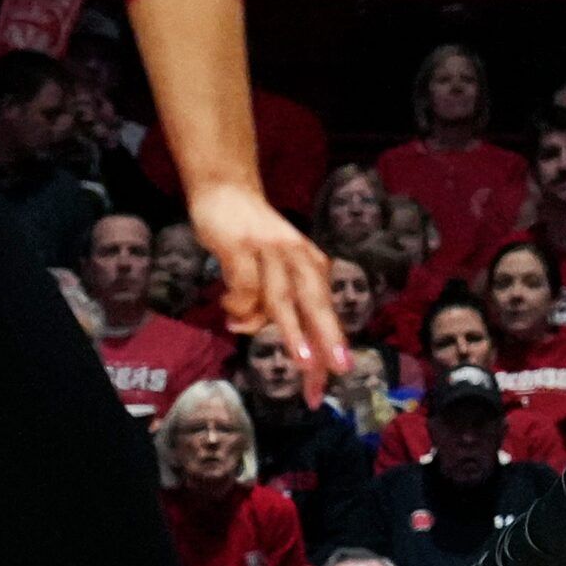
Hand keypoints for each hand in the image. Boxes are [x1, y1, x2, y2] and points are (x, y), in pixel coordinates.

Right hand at [188, 184, 349, 402]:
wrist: (226, 190)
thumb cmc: (253, 241)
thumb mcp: (272, 271)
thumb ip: (268, 302)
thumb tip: (249, 329)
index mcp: (313, 265)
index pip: (325, 310)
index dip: (332, 344)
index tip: (339, 375)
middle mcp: (298, 258)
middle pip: (315, 302)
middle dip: (328, 338)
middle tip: (338, 368)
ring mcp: (270, 251)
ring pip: (283, 297)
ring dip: (293, 331)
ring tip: (302, 360)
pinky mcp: (241, 245)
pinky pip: (244, 285)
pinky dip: (238, 304)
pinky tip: (228, 308)